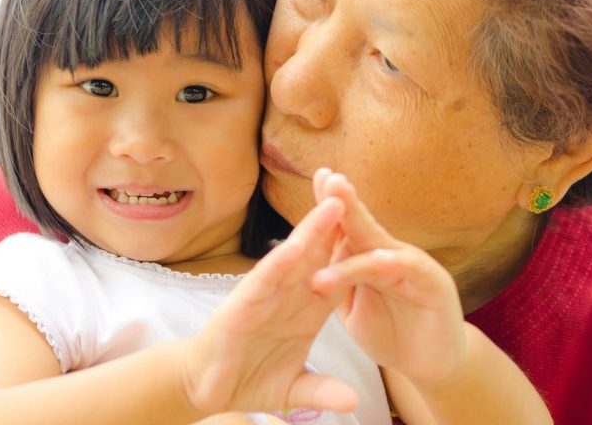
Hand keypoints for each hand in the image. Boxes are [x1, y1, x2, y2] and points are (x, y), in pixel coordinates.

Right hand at [182, 196, 357, 415]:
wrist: (208, 388)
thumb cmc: (249, 377)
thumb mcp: (295, 389)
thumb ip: (323, 390)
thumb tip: (353, 402)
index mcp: (309, 307)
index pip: (340, 269)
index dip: (358, 247)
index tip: (383, 225)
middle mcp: (291, 293)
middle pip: (319, 250)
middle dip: (337, 221)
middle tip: (356, 188)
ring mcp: (268, 295)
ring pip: (294, 256)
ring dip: (313, 231)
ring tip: (334, 204)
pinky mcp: (245, 304)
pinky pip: (266, 280)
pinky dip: (280, 263)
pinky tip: (295, 247)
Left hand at [309, 169, 469, 386]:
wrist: (432, 367)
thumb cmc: (391, 334)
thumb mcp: (353, 309)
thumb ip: (337, 284)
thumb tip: (310, 261)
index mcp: (370, 258)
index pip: (348, 228)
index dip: (332, 204)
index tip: (317, 177)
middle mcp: (393, 254)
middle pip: (365, 225)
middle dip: (345, 200)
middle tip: (328, 178)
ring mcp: (414, 267)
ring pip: (381, 245)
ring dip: (356, 232)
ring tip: (331, 220)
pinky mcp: (434, 285)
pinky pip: (409, 271)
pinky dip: (390, 265)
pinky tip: (376, 259)